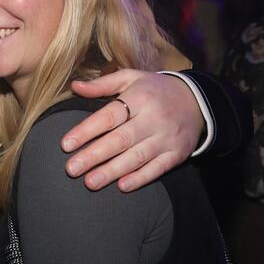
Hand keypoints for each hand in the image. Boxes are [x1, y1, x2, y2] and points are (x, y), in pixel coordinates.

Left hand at [61, 70, 202, 191]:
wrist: (197, 100)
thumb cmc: (154, 90)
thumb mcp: (131, 78)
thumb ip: (102, 84)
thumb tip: (75, 86)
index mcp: (139, 98)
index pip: (109, 116)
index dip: (87, 130)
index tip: (66, 144)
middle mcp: (153, 118)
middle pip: (121, 139)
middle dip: (94, 155)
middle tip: (72, 169)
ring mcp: (166, 138)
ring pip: (137, 157)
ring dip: (112, 171)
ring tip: (90, 182)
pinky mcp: (177, 154)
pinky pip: (157, 168)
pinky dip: (140, 178)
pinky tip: (122, 186)